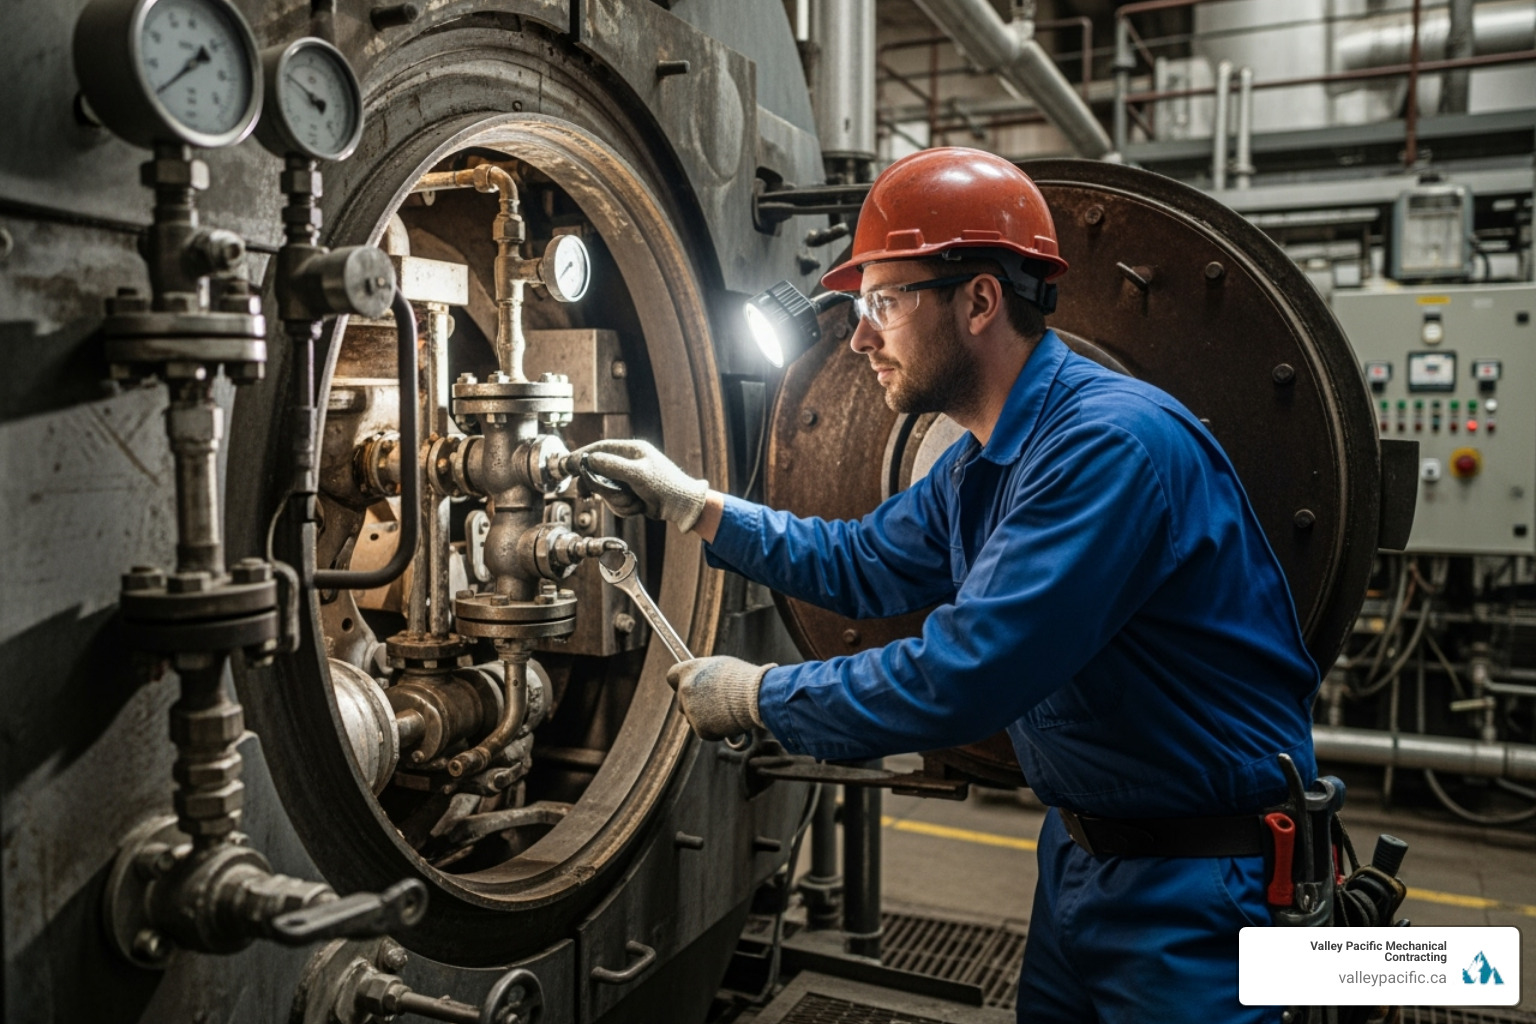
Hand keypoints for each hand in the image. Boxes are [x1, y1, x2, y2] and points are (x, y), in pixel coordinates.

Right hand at [570, 439, 708, 531]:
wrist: (682, 507)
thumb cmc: (665, 486)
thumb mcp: (638, 474)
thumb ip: (612, 466)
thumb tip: (590, 459)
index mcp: (632, 450)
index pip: (601, 448)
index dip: (583, 455)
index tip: (568, 463)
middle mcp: (629, 462)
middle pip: (600, 472)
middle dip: (601, 487)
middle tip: (588, 495)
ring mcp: (629, 479)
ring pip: (607, 490)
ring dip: (617, 500)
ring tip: (634, 502)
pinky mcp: (631, 493)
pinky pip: (616, 501)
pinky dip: (624, 507)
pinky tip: (638, 508)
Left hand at [666, 656, 772, 740]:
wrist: (756, 697)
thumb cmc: (743, 679)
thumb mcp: (721, 668)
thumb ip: (705, 675)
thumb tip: (702, 681)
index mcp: (689, 671)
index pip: (672, 675)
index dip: (680, 681)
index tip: (687, 685)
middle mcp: (685, 690)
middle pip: (681, 700)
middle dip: (693, 704)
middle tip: (712, 703)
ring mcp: (691, 710)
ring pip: (693, 717)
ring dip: (705, 717)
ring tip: (727, 711)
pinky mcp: (700, 729)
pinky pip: (705, 731)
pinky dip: (716, 730)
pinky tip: (730, 722)